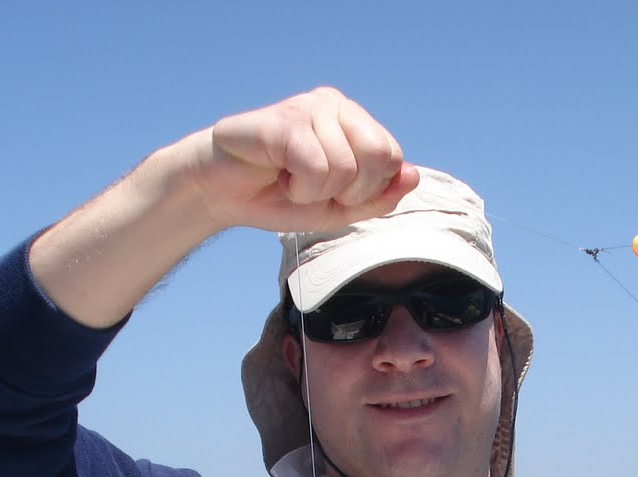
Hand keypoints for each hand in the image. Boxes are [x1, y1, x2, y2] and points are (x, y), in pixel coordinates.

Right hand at [195, 88, 418, 233]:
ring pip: (347, 168)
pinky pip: (318, 167)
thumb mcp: (339, 208)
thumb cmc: (280, 196)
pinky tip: (280, 175)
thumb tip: (413, 176)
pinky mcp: (288, 121)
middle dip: (349, 190)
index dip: (367, 190)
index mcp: (354, 122)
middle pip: (380, 157)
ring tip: (291, 180)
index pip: (393, 158)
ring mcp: (312, 109)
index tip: (333, 192)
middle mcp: (336, 106)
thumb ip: (378, 197)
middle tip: (313, 187)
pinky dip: (300, 188)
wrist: (224, 194)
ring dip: (315, 192)